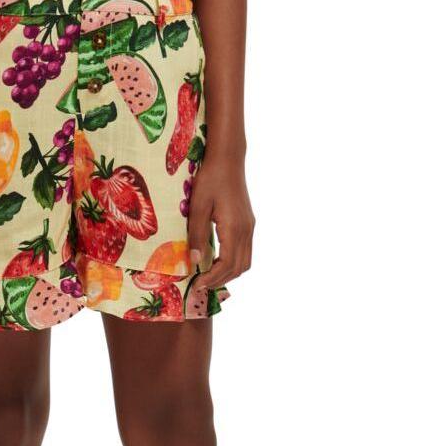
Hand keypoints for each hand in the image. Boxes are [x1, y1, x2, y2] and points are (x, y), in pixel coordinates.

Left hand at [187, 156, 254, 289]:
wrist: (228, 159)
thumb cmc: (210, 179)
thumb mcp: (198, 206)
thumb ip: (197, 234)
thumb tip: (195, 261)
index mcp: (234, 228)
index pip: (227, 265)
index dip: (212, 279)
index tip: (196, 284)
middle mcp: (246, 231)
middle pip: (239, 268)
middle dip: (220, 281)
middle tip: (200, 286)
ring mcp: (249, 227)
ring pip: (245, 262)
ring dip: (228, 274)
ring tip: (208, 277)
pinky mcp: (248, 223)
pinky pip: (245, 252)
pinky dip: (233, 263)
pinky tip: (217, 262)